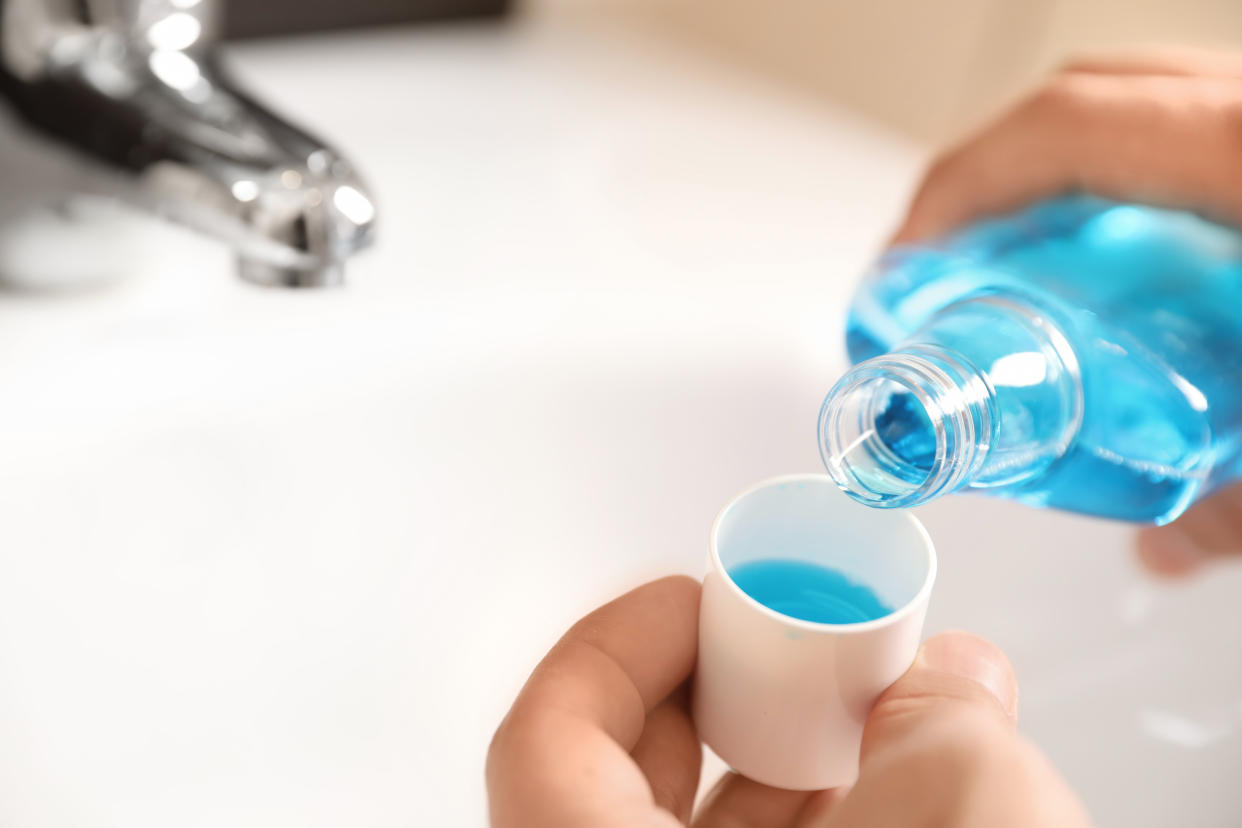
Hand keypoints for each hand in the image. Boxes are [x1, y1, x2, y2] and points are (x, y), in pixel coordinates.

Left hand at [487, 576, 1089, 826]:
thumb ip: (940, 714)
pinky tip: (876, 811)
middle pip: (613, 789)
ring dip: (766, 778)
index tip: (697, 599)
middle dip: (713, 700)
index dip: (620, 643)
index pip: (547, 739)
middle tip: (781, 650)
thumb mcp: (964, 808)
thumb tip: (945, 681)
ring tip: (852, 725)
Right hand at [889, 47, 1241, 575]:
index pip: (1067, 128)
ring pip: (1147, 108)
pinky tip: (1146, 259)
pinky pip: (1198, 131)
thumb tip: (1170, 540)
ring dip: (1067, 181)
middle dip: (992, 180)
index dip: (959, 188)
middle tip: (948, 267)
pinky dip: (1144, 182)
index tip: (910, 261)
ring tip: (1027, 266)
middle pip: (1090, 100)